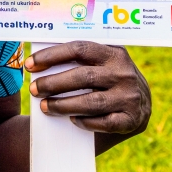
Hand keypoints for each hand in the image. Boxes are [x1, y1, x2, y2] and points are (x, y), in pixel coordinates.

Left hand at [27, 42, 150, 134]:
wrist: (141, 104)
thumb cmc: (108, 80)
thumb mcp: (101, 63)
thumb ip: (79, 59)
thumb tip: (39, 61)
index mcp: (114, 53)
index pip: (79, 49)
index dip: (51, 56)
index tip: (30, 64)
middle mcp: (125, 73)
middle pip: (83, 76)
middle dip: (53, 83)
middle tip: (34, 89)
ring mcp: (130, 97)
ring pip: (91, 102)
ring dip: (63, 105)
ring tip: (45, 106)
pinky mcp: (133, 119)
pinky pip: (105, 123)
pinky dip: (86, 122)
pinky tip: (72, 120)